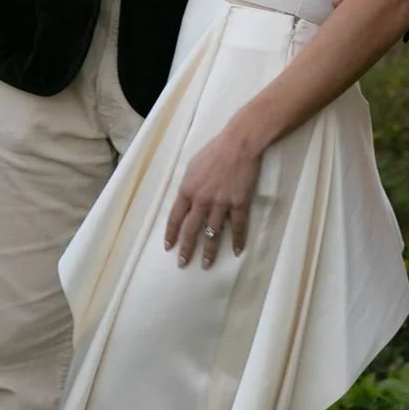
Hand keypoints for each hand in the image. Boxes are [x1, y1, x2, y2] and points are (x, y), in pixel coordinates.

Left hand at [164, 122, 263, 268]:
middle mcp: (201, 200)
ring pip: (213, 233)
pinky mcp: (239, 204)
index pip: (175, 218)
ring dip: (210, 251)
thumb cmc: (213, 151)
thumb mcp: (191, 166)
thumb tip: (184, 200)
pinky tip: (236, 252)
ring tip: (207, 265)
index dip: (171, 234)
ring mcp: (221, 204)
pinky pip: (238, 227)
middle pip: (192, 230)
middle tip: (183, 264)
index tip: (169, 248)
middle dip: (187, 249)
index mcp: (187, 190)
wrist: (239, 144)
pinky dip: (237, 240)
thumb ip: (187, 185)